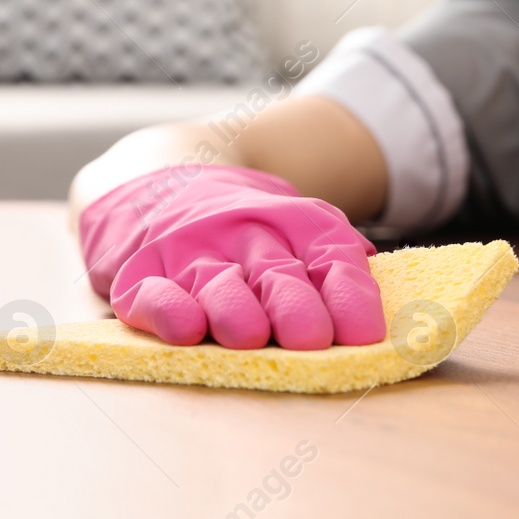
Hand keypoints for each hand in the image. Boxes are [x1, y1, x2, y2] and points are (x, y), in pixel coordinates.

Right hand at [78, 165, 384, 349]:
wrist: (158, 179)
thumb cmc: (244, 225)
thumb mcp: (295, 224)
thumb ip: (335, 256)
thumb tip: (377, 288)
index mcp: (294, 222)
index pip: (330, 254)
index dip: (349, 293)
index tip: (364, 334)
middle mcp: (243, 232)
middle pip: (277, 272)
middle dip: (294, 306)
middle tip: (311, 339)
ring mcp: (190, 251)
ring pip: (217, 283)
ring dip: (234, 310)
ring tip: (251, 336)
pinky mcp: (141, 272)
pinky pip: (154, 292)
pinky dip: (168, 310)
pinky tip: (185, 328)